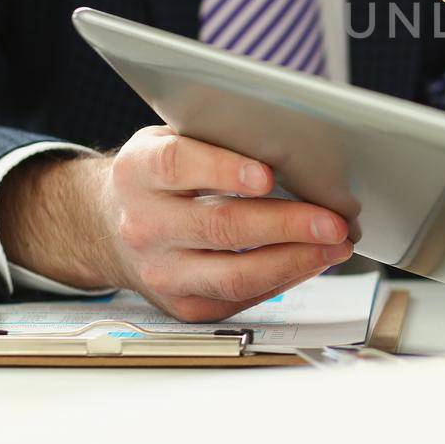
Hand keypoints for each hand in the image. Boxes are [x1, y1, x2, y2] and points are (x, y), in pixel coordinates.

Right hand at [0, 126, 353, 321]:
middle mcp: (143, 225)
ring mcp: (160, 272)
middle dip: (285, 224)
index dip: (223, 169)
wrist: (108, 227)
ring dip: (295, 259)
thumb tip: (292, 144)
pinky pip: (241, 297)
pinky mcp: (182, 305)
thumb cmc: (159, 177)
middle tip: (332, 220)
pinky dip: (285, 278)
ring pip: (234, 274)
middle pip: (219, 227)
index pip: (178, 165)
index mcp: (138, 172)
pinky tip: (313, 260)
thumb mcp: (173, 141)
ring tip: (335, 245)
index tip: (266, 174)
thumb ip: (217, 139)